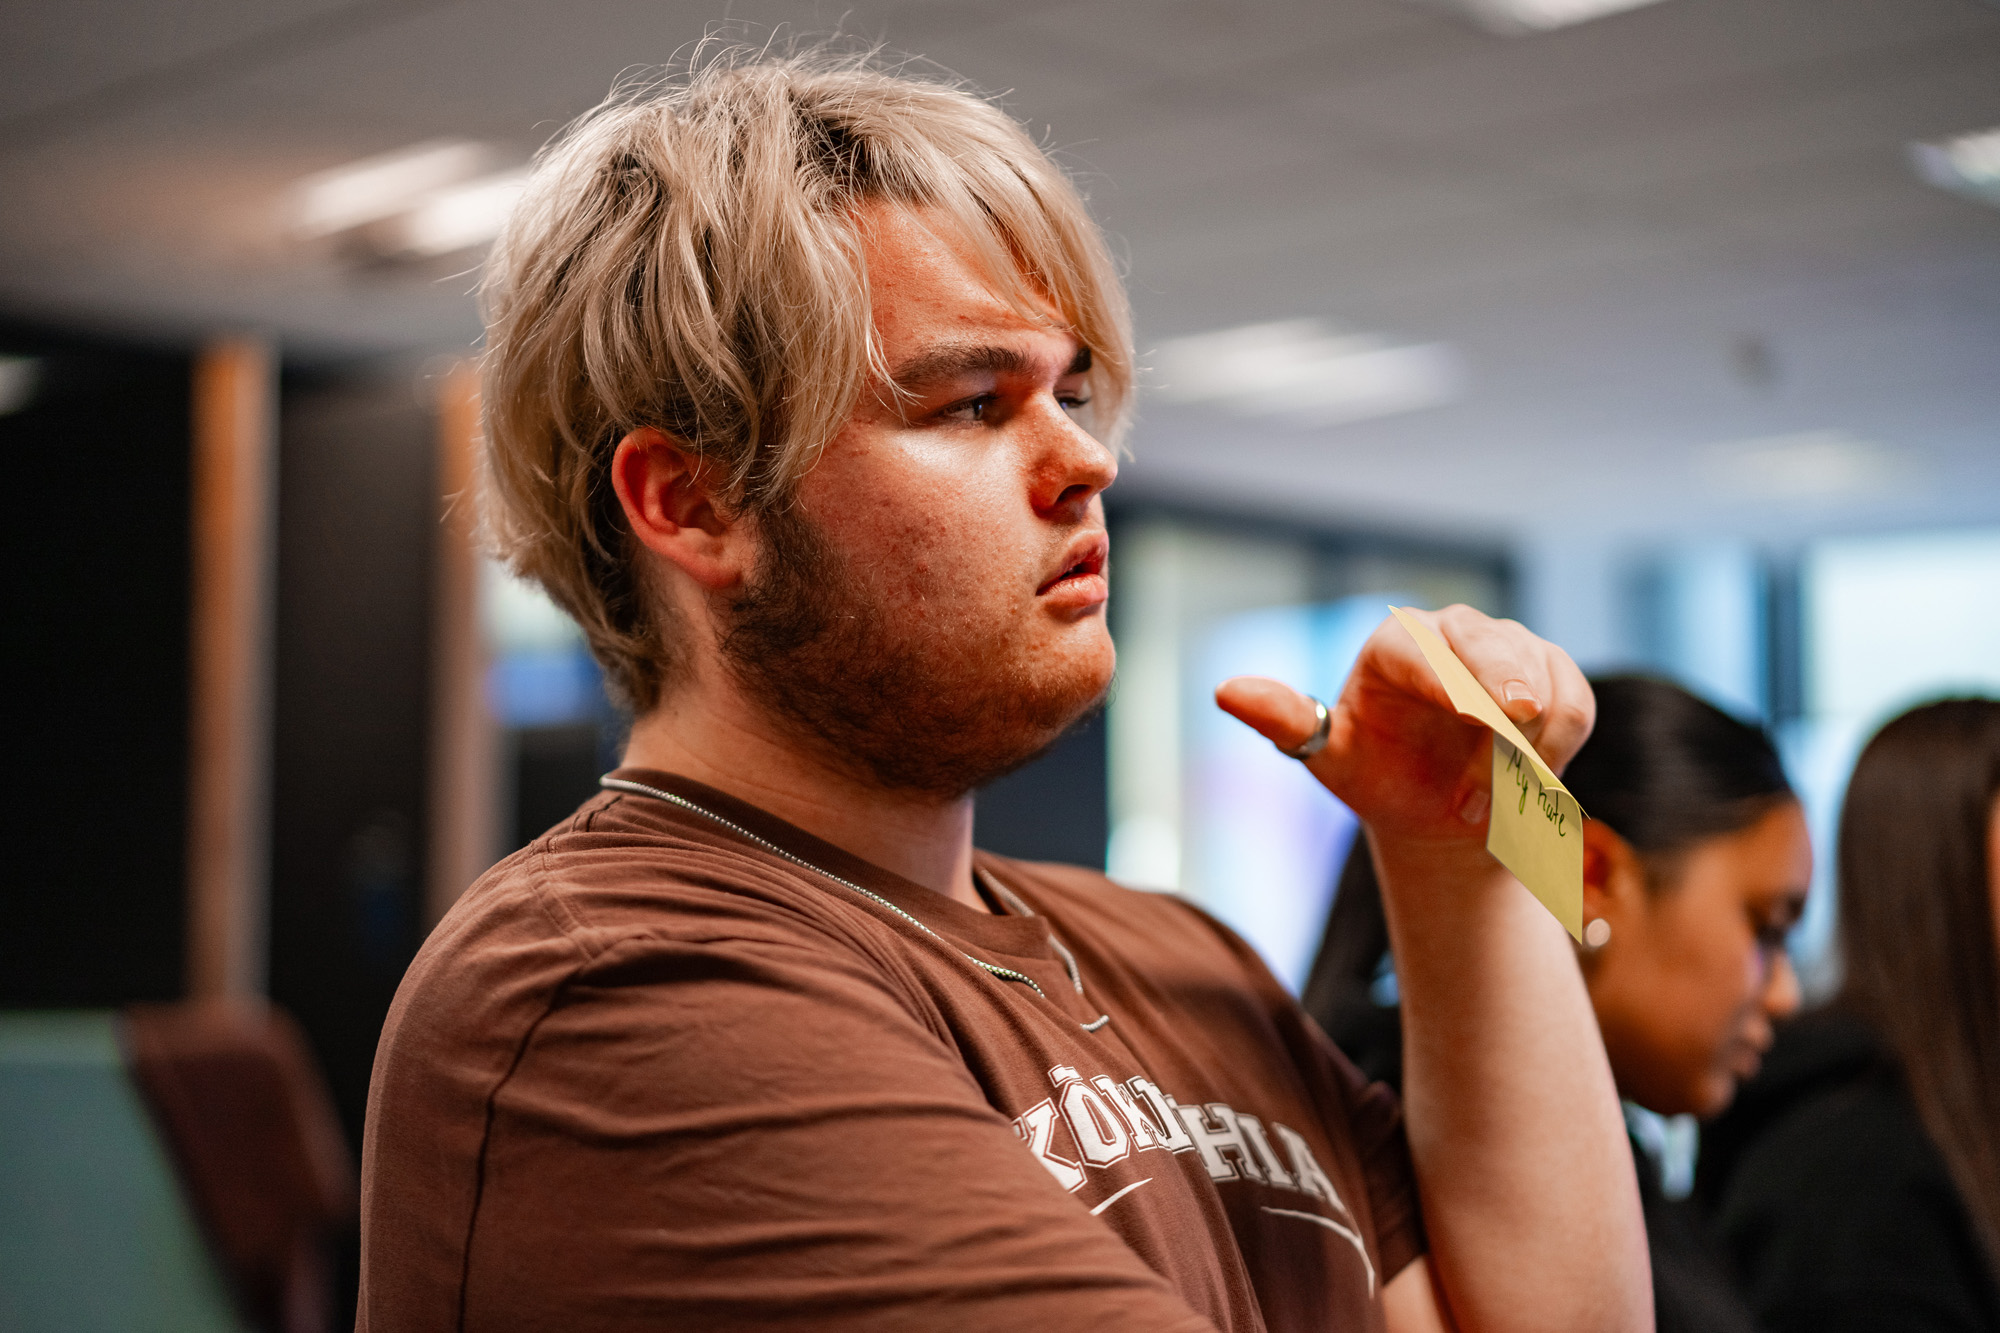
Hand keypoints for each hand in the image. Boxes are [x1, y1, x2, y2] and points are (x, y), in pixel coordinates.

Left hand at [1214, 605, 1592, 848]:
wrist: (1439, 815)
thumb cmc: (1378, 779)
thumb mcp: (1328, 758)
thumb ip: (1286, 721)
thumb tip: (1225, 691)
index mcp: (1393, 643)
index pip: (1424, 652)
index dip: (1453, 680)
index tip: (1480, 713)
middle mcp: (1452, 631)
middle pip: (1492, 647)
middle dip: (1509, 692)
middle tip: (1516, 732)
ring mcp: (1508, 648)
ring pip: (1542, 677)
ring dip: (1527, 746)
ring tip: (1488, 801)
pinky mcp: (1554, 675)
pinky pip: (1575, 701)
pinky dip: (1559, 745)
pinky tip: (1528, 782)